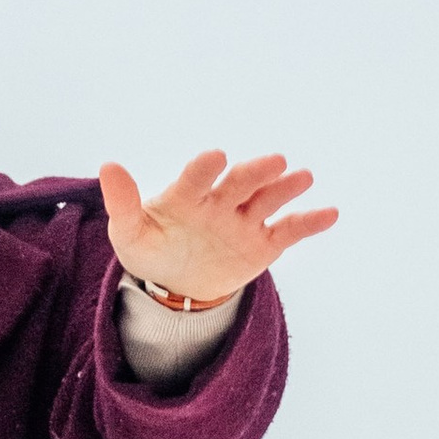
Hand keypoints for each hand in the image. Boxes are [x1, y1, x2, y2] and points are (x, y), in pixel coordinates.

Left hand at [98, 149, 337, 308]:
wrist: (177, 281)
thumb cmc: (153, 248)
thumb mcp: (131, 234)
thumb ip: (123, 204)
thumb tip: (108, 166)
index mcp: (188, 195)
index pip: (197, 178)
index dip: (205, 169)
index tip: (215, 157)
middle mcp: (220, 201)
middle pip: (241, 183)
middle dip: (257, 173)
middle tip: (276, 161)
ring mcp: (244, 220)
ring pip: (268, 200)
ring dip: (286, 187)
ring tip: (303, 177)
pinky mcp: (263, 243)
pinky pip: (289, 230)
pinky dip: (310, 222)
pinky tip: (330, 213)